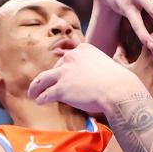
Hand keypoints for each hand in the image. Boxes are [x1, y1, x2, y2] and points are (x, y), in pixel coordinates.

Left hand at [28, 44, 144, 113]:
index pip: (67, 58)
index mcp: (83, 49)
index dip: (63, 68)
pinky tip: (39, 102)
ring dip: (36, 87)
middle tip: (45, 86)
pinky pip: (46, 94)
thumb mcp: (109, 65)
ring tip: (33, 93)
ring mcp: (64, 73)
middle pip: (55, 68)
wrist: (119, 91)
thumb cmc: (119, 82)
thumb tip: (95, 77)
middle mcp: (71, 57)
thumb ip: (97, 66)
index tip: (60, 74)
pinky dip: (41, 98)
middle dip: (51, 78)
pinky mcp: (61, 89)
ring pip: (43, 79)